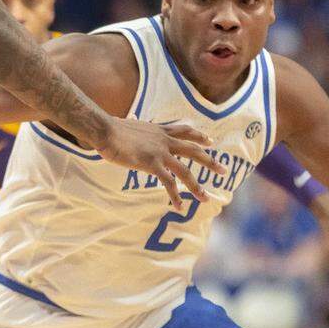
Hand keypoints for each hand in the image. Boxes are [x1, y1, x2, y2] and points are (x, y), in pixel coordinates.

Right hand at [98, 119, 225, 210]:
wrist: (105, 129)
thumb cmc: (111, 127)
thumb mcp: (128, 124)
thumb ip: (134, 125)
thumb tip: (131, 120)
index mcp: (159, 130)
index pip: (185, 130)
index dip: (199, 136)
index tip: (210, 141)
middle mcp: (164, 140)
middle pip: (193, 150)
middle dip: (209, 161)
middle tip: (223, 170)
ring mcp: (160, 152)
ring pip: (185, 170)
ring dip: (196, 186)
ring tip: (206, 198)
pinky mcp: (151, 164)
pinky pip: (168, 183)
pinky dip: (175, 196)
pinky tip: (179, 207)